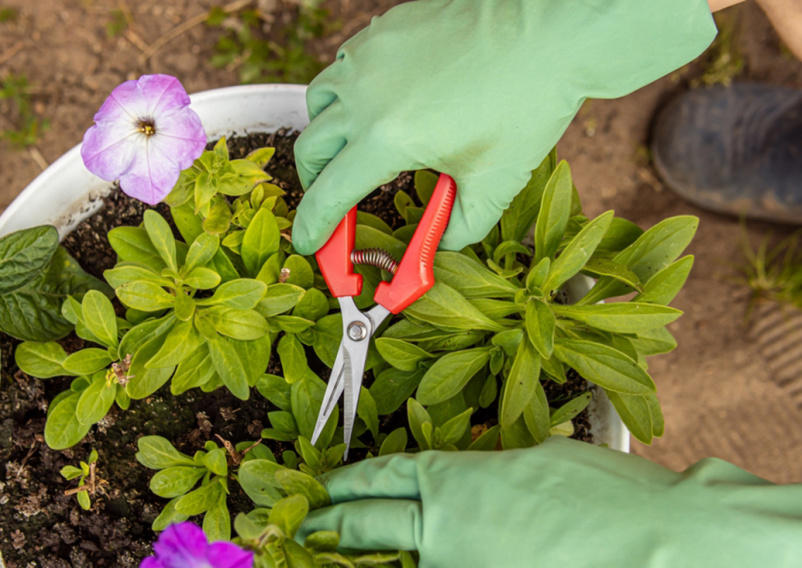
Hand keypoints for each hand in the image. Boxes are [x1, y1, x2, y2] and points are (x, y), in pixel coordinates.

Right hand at [291, 0, 716, 253]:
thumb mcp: (495, 184)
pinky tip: (376, 104)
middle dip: (316, 184)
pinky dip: (346, 94)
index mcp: (388, 137)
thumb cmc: (527, 103)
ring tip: (352, 150)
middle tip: (336, 202)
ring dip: (325, 135)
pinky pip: (344, 67)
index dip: (314, 227)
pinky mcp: (383, 31)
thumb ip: (457, 230)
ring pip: (319, 103)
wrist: (549, 32)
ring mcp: (370, 56)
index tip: (308, 244)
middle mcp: (365, 95)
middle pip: (311, 149)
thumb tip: (433, 246)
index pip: (329, 193)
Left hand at [299, 438, 801, 567]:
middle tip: (303, 527)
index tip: (321, 485)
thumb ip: (486, 478)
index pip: (381, 479)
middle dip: (333, 525)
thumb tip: (472, 492)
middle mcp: (443, 534)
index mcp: (454, 480)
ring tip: (493, 550)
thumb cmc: (612, 497)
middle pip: (370, 527)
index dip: (347, 481)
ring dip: (443, 560)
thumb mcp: (538, 465)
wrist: (667, 556)